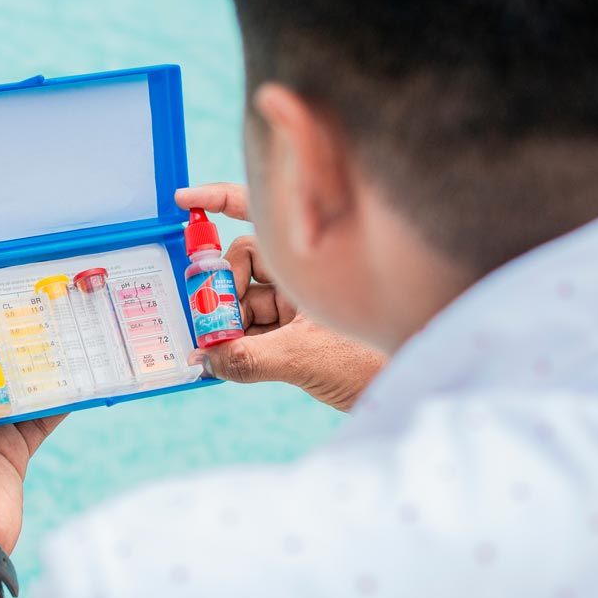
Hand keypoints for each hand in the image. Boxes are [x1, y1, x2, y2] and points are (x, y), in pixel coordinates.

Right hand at [177, 183, 387, 409]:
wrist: (413, 397)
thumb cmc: (377, 363)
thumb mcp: (306, 358)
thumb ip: (248, 358)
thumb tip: (205, 359)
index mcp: (314, 256)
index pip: (261, 211)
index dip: (221, 200)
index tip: (184, 201)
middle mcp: (307, 273)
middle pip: (244, 263)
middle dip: (222, 291)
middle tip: (210, 323)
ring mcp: (303, 303)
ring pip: (247, 301)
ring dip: (229, 326)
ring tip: (224, 354)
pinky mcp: (301, 334)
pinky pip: (256, 330)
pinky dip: (238, 345)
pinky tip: (224, 363)